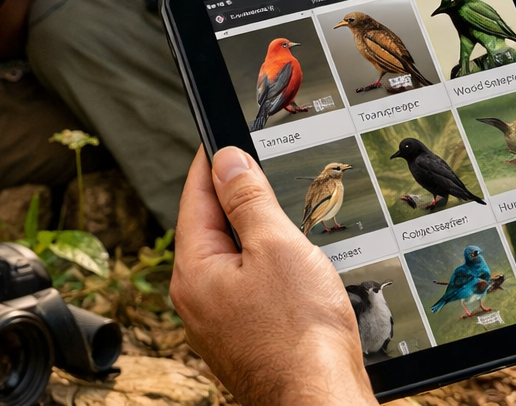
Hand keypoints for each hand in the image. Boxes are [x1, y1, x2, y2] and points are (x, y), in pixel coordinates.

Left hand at [171, 147, 375, 405]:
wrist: (321, 404)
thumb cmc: (301, 336)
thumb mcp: (277, 247)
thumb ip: (249, 199)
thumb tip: (227, 160)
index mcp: (194, 271)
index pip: (195, 198)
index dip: (211, 163)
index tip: (219, 136)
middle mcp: (196, 299)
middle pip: (211, 228)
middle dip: (236, 199)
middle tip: (259, 169)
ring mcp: (219, 323)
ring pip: (233, 260)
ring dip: (257, 237)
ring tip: (284, 218)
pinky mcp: (244, 339)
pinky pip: (249, 289)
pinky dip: (267, 270)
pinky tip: (293, 270)